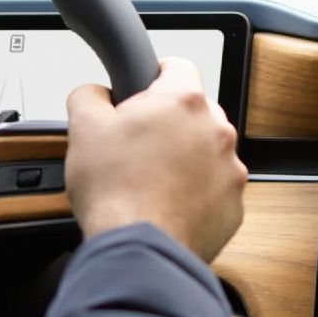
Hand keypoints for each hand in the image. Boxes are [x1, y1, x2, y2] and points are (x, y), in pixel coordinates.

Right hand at [64, 57, 246, 261]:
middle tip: (138, 145)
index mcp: (184, 102)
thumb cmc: (115, 192)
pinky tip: (166, 204)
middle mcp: (217, 130)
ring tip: (150, 180)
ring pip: (207, 152)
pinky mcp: (233, 205)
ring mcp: (230, 169)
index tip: (144, 89)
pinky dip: (195, 194)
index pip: (177, 65)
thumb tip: (95, 93)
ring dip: (184, 159)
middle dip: (168, 123)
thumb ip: (89, 96)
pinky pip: (214, 189)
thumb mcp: (83, 129)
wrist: (139, 251)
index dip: (155, 75)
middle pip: (194, 112)